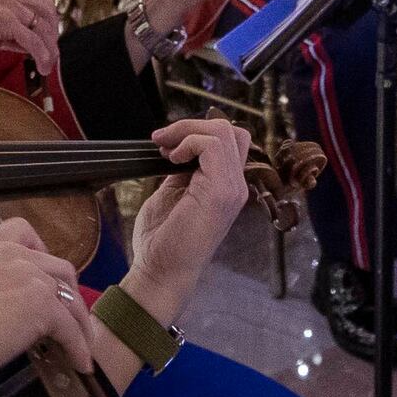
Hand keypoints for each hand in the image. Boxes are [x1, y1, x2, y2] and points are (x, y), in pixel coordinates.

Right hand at [0, 0, 62, 78]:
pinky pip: (33, 41)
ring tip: (48, 63)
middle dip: (51, 30)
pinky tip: (41, 65)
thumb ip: (4, 21)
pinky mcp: (4, 23)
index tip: (48, 21)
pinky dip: (42, 55)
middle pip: (46, 7)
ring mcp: (6, 4)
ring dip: (50, 47)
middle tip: (50, 48)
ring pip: (43, 25)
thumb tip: (24, 38)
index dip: (48, 4)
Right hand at [0, 219, 98, 396]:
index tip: (43, 276)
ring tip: (83, 344)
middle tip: (68, 316)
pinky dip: (79, 347)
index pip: (27, 233)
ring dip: (79, 323)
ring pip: (70, 298)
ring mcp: (31, 278)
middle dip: (68, 292)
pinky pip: (70, 328)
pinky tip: (80, 364)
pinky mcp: (41, 307)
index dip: (43, 254)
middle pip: (60, 268)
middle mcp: (16, 255)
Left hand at [122, 118, 252, 318]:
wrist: (160, 272)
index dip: (198, 132)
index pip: (230, 141)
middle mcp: (236, 186)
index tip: (166, 143)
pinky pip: (213, 145)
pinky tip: (171, 157)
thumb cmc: (162, 240)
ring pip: (223, 131)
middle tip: (162, 140)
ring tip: (165, 148)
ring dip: (187, 131)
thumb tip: (178, 146)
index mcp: (226, 187)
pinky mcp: (221, 192)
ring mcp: (232, 189)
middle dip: (192, 125)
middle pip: (230, 130)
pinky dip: (189, 141)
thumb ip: (183, 170)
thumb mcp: (173, 192)